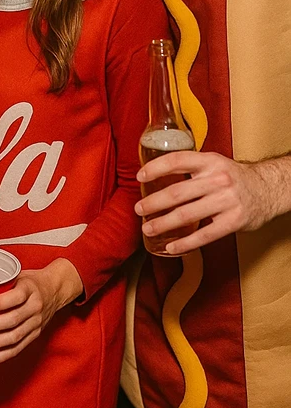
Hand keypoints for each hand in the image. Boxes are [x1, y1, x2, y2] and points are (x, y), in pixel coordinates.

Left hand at [0, 258, 82, 365]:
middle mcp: (35, 307)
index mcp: (30, 289)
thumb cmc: (30, 281)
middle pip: (13, 320)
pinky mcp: (35, 335)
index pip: (16, 297)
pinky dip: (1, 356)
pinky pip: (18, 348)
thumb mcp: (18, 274)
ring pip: (14, 337)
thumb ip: (0, 282)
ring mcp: (36, 323)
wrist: (56, 289)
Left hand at [136, 151, 290, 254]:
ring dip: (163, 223)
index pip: (177, 160)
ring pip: (187, 215)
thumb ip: (191, 169)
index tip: (140, 177)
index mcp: (210, 162)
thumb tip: (157, 176)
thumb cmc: (234, 178)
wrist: (269, 189)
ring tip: (148, 228)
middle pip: (177, 192)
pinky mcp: (233, 221)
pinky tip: (171, 246)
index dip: (155, 168)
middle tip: (139, 209)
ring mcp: (226, 201)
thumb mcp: (214, 164)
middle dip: (153, 203)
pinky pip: (204, 235)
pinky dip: (185, 243)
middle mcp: (218, 179)